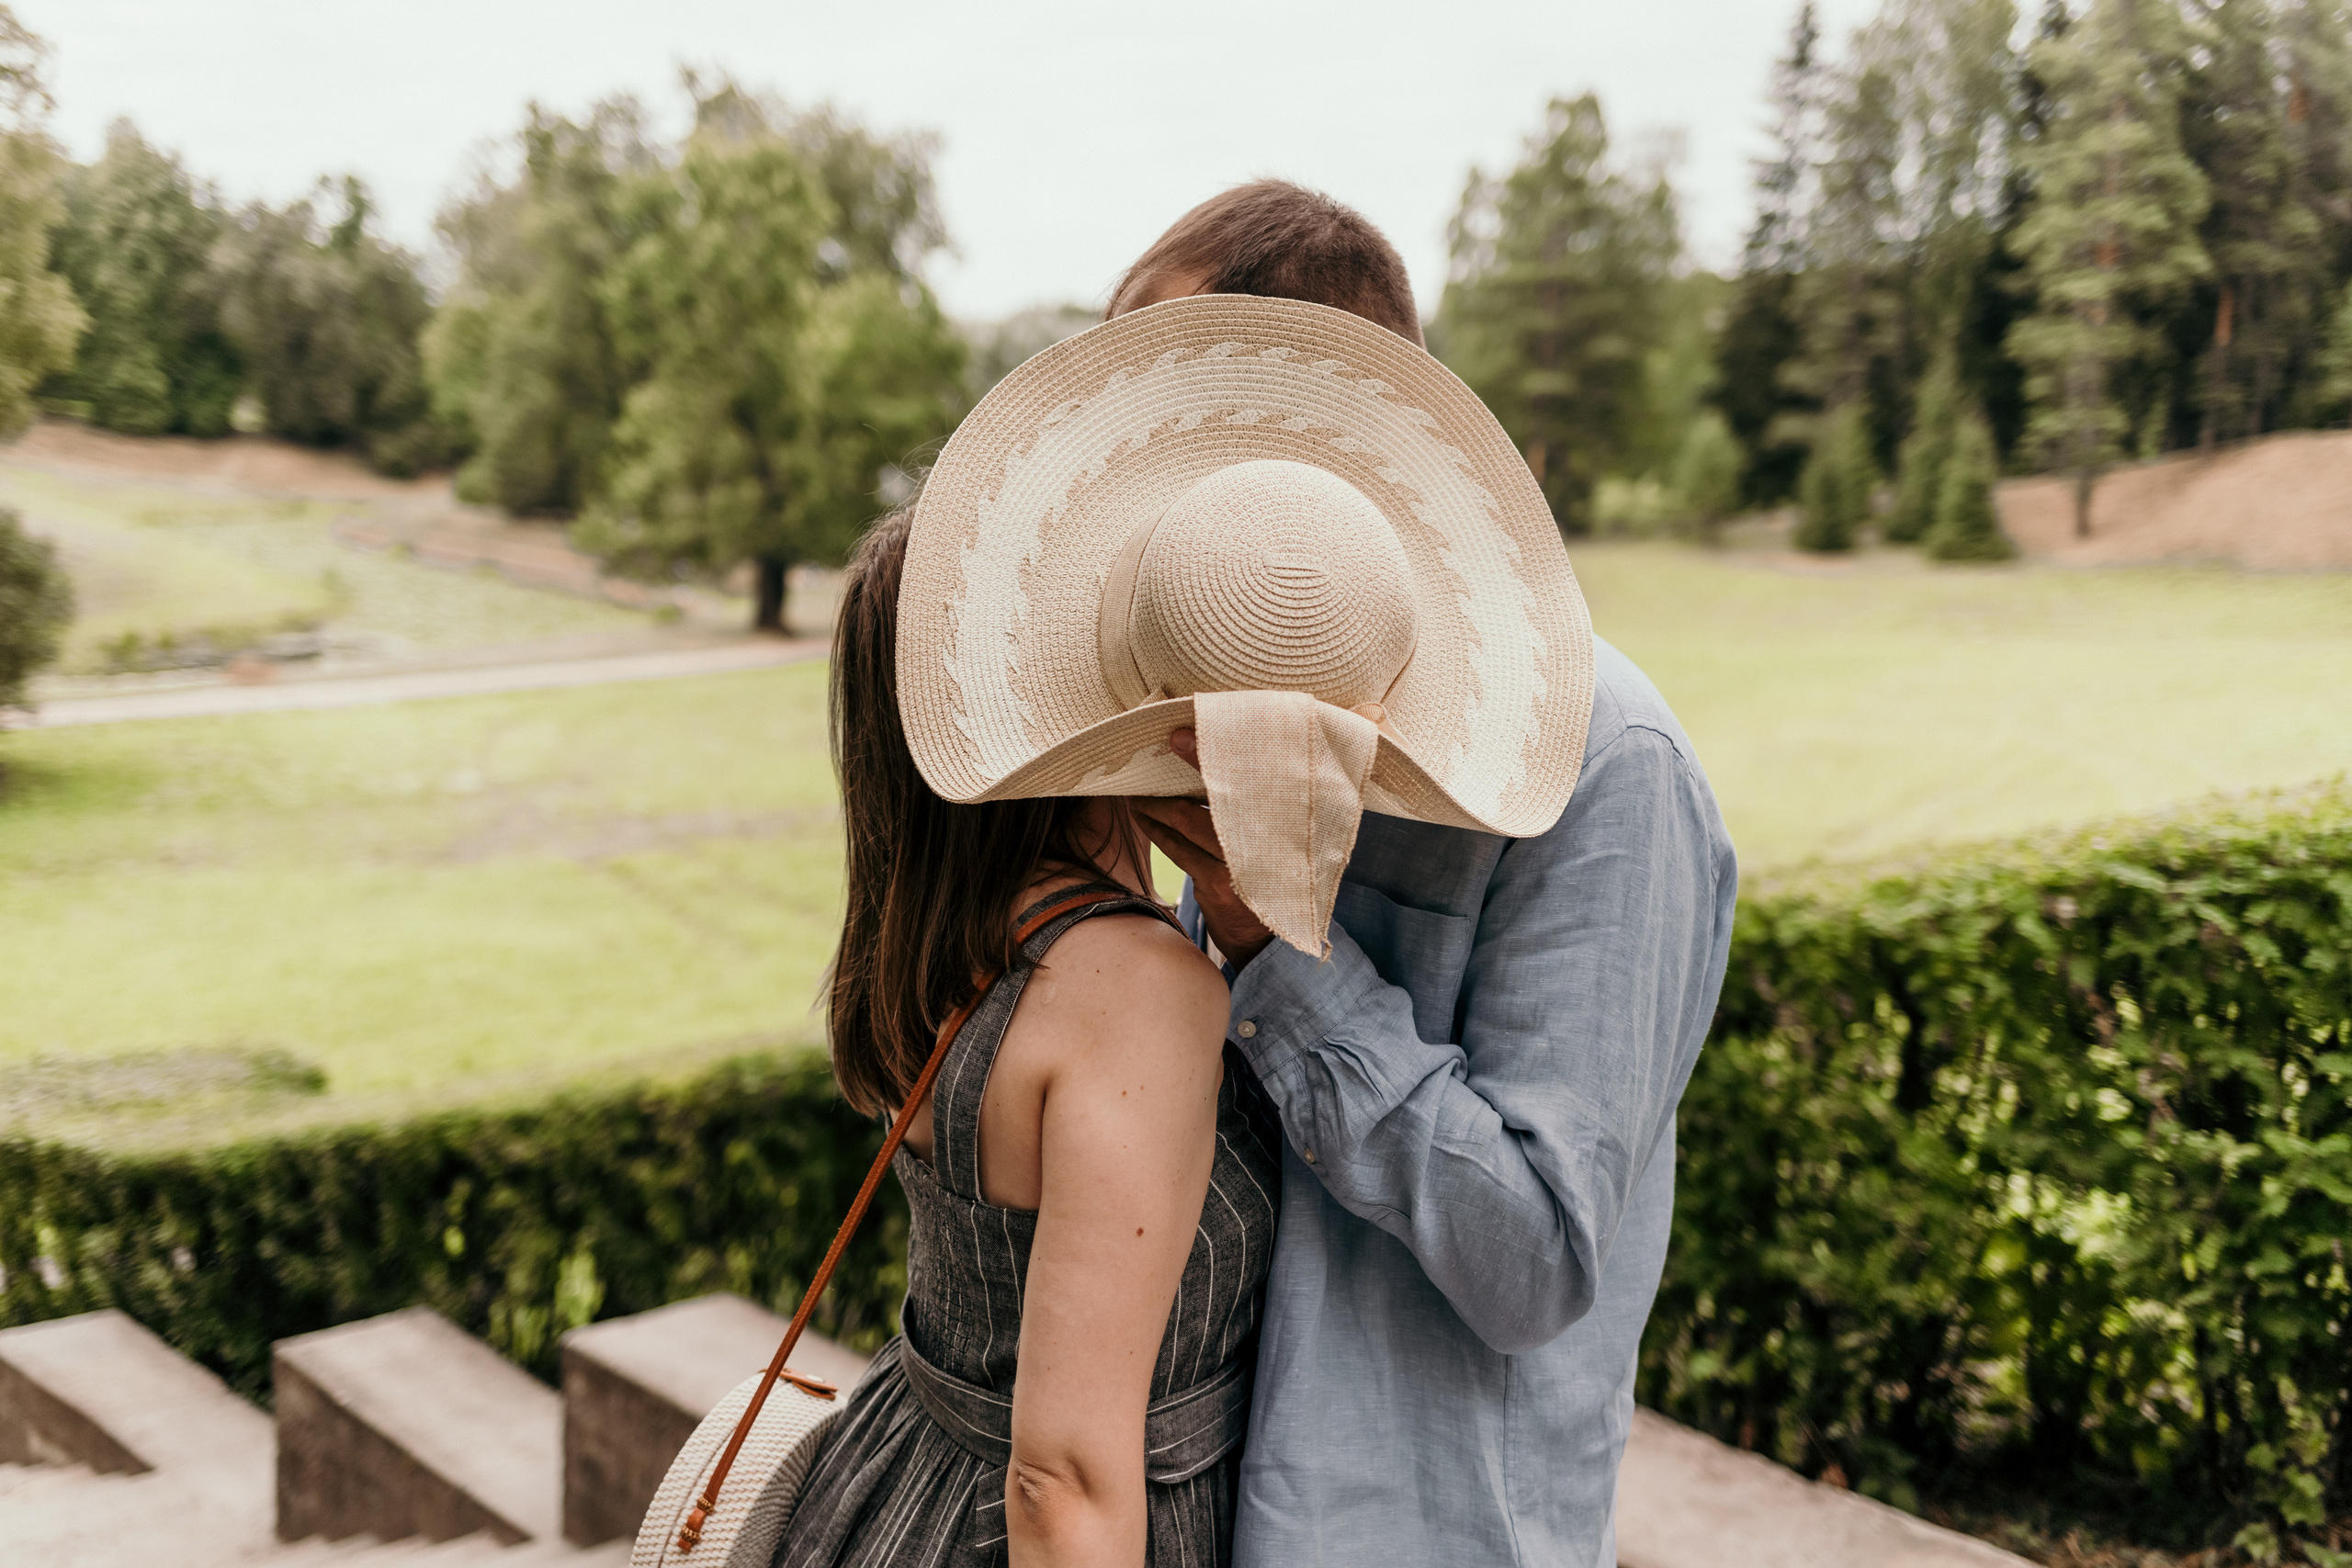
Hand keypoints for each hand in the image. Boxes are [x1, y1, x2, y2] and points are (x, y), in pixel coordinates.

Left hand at [1129, 703, 1397, 972]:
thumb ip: (1271, 803)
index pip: (1248, 778)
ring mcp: (1240, 865)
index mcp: (1288, 820)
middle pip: (1213, 793)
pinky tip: (1143, 817)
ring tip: (1138, 787)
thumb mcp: (1286, 838)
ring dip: (1156, 803)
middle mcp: (1267, 840)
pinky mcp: (1217, 885)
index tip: (1182, 734)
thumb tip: (1245, 762)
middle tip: (1153, 753)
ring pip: (1186, 821)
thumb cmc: (1279, 878)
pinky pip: (1178, 849)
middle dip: (1177, 772)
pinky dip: (1157, 829)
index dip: (1211, 753)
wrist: (1275, 942)